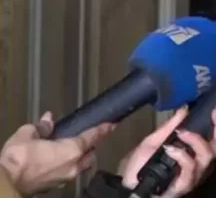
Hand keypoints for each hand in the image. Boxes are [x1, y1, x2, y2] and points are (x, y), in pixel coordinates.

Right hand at [0, 112, 114, 195]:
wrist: (5, 185)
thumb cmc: (18, 157)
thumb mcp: (27, 135)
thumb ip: (41, 127)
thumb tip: (48, 120)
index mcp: (72, 150)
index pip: (92, 137)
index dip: (103, 129)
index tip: (112, 124)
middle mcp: (74, 166)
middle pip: (90, 155)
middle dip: (90, 147)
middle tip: (84, 139)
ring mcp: (65, 179)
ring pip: (80, 167)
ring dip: (79, 159)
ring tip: (68, 150)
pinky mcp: (55, 187)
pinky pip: (67, 174)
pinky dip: (66, 167)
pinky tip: (55, 162)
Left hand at [119, 105, 215, 197]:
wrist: (128, 184)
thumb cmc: (141, 164)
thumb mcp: (155, 139)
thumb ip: (171, 125)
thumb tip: (185, 108)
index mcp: (195, 149)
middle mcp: (199, 161)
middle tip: (215, 112)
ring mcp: (194, 174)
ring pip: (207, 155)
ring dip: (196, 140)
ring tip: (181, 132)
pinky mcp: (184, 185)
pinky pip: (190, 169)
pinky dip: (182, 156)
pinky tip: (171, 149)